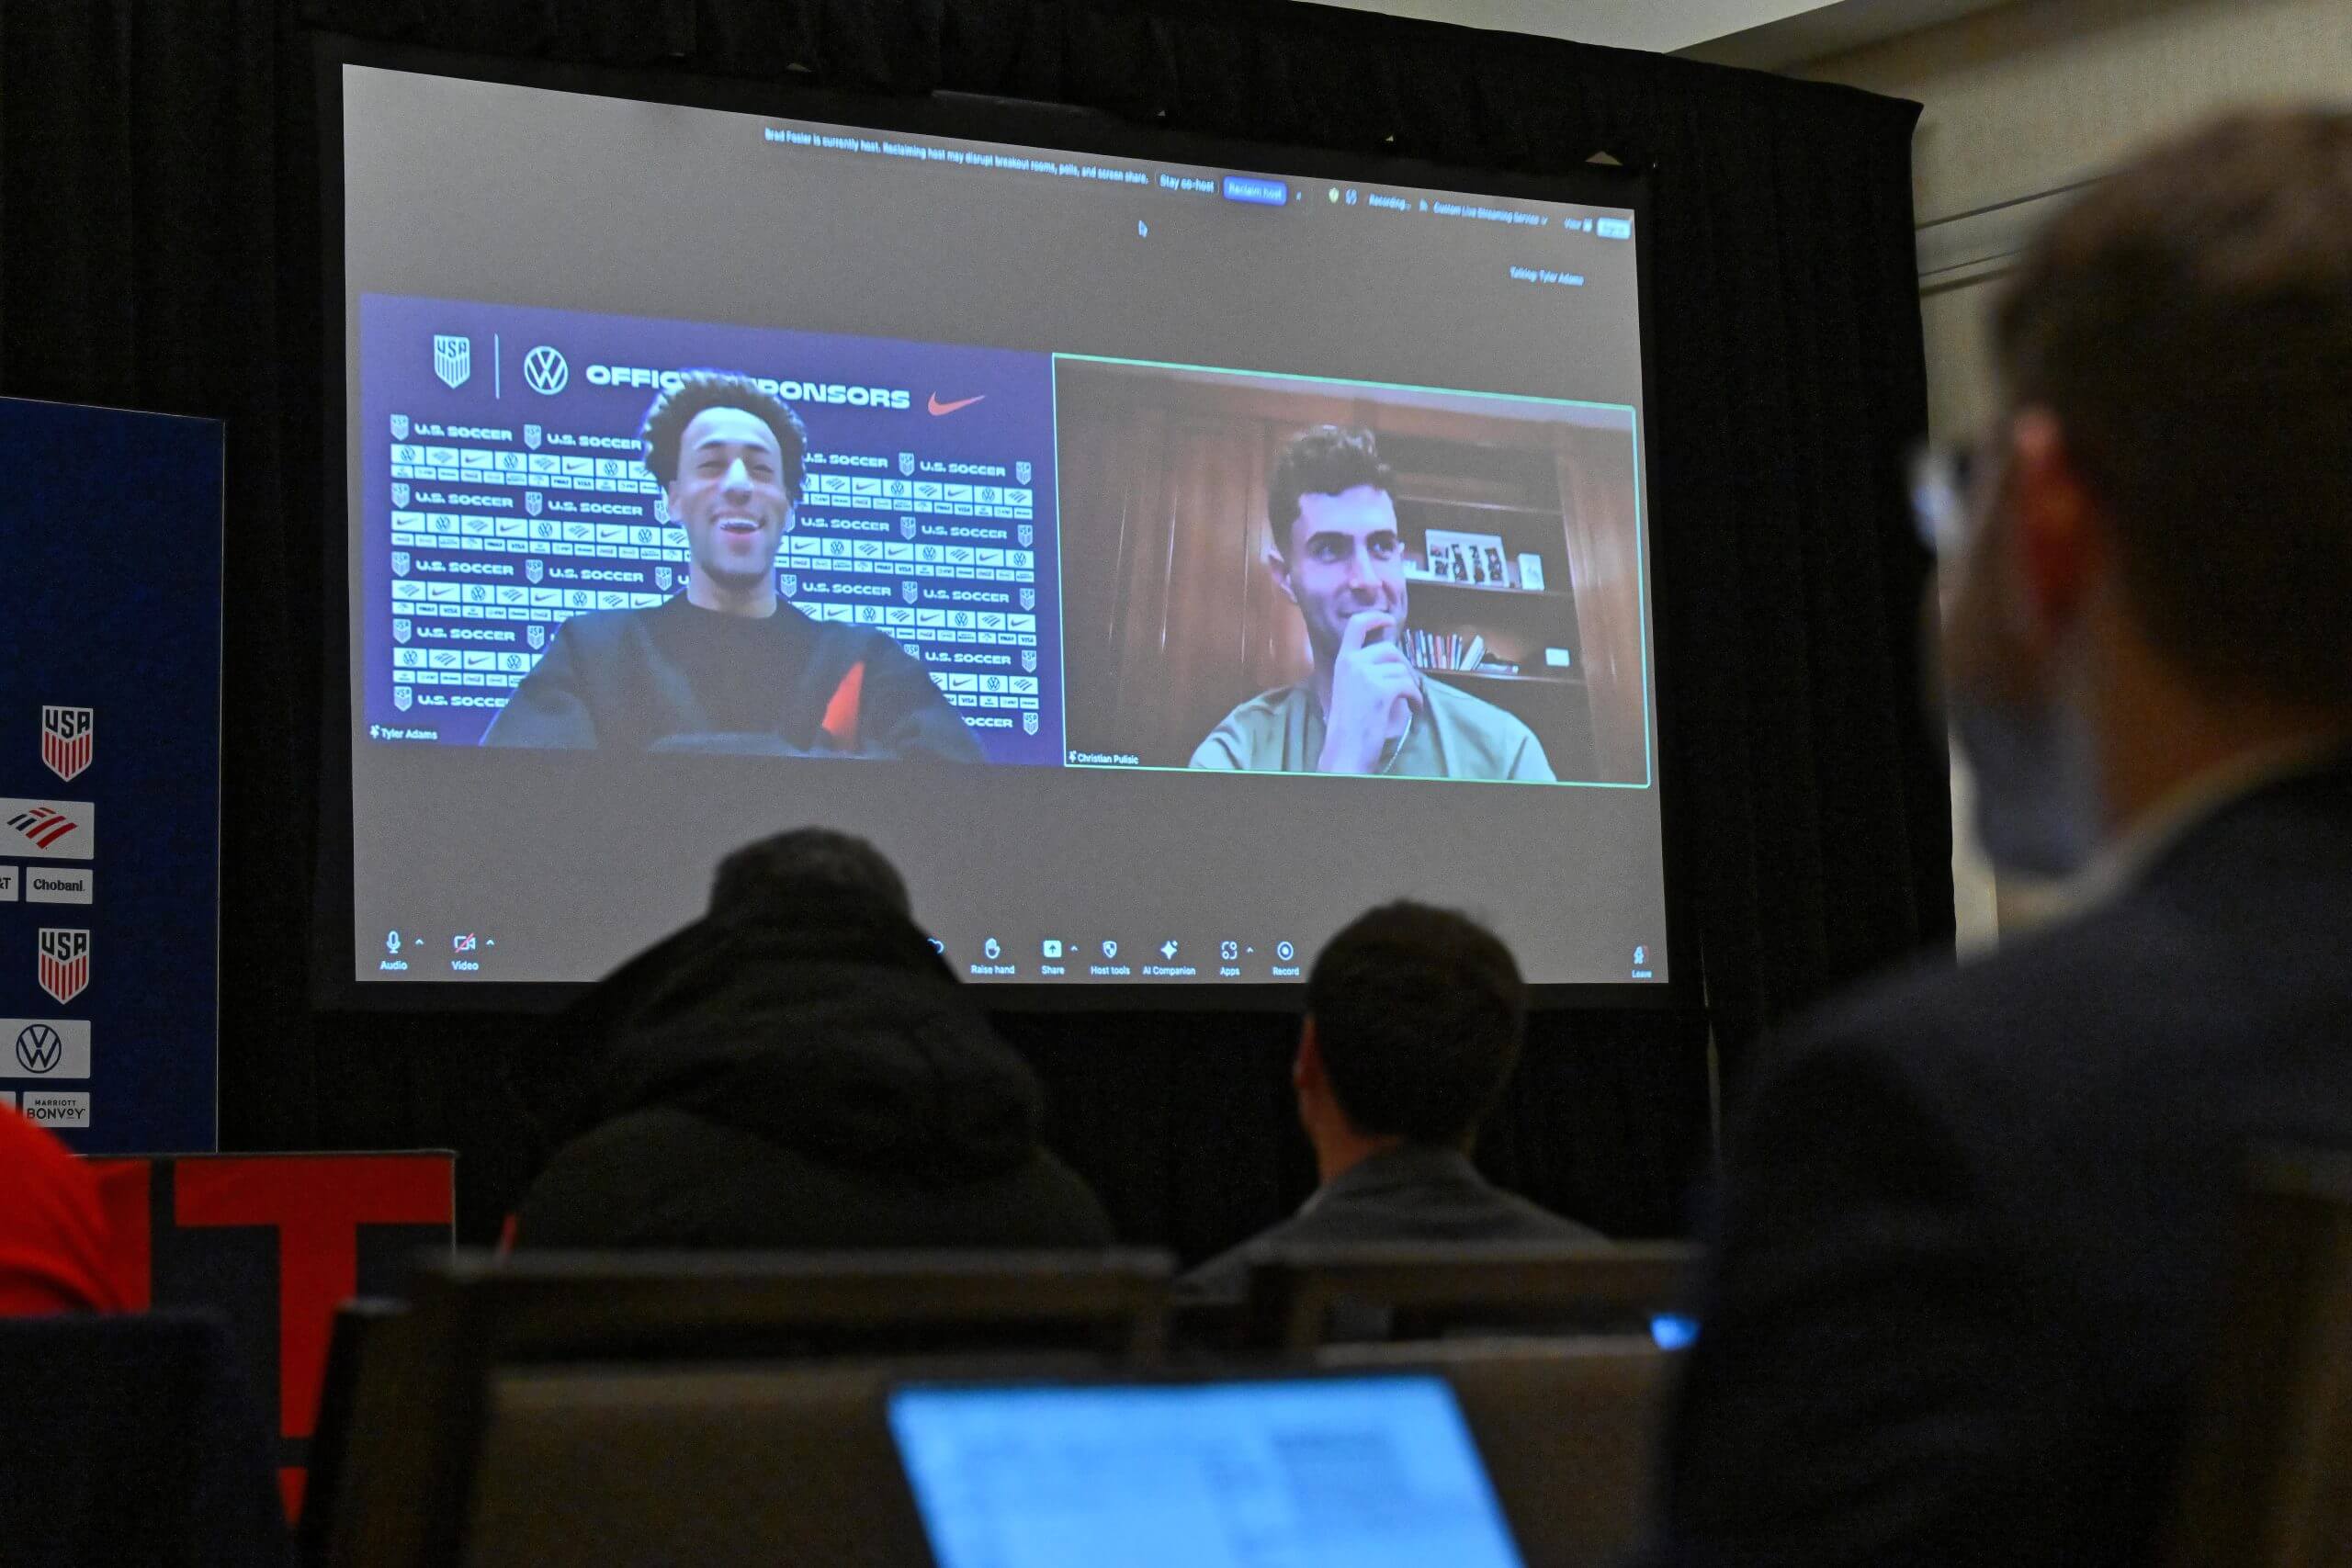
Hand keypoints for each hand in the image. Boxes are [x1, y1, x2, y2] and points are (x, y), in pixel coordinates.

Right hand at [1317, 610, 1420, 774]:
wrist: (1345, 749)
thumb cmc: (1350, 724)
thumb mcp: (1350, 688)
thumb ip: (1364, 669)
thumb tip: (1392, 656)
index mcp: (1343, 661)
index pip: (1357, 625)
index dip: (1375, 617)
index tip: (1388, 620)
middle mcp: (1352, 663)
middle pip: (1390, 649)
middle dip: (1404, 666)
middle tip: (1407, 684)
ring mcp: (1365, 675)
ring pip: (1402, 669)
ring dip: (1411, 686)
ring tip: (1409, 701)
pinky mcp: (1381, 690)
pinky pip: (1408, 685)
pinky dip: (1416, 697)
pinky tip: (1413, 708)